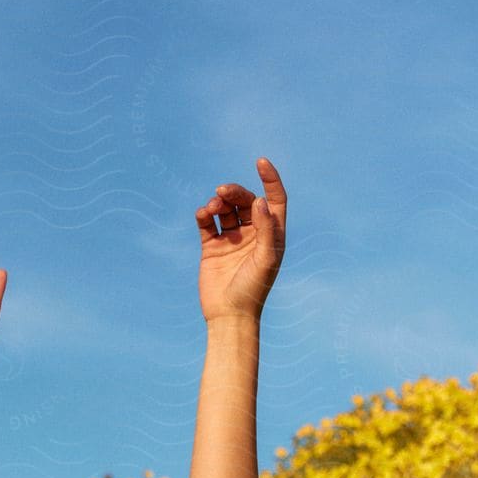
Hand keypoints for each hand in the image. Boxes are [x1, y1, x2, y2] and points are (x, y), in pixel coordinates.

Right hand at [195, 156, 285, 321]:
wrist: (229, 315)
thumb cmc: (253, 290)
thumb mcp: (266, 259)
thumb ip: (265, 229)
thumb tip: (259, 201)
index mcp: (271, 235)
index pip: (274, 199)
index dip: (269, 179)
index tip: (260, 162)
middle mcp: (252, 234)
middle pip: (246, 200)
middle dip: (234, 192)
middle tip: (222, 192)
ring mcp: (232, 239)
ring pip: (226, 209)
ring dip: (219, 202)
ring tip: (212, 208)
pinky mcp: (212, 247)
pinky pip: (208, 223)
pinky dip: (205, 214)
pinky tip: (203, 215)